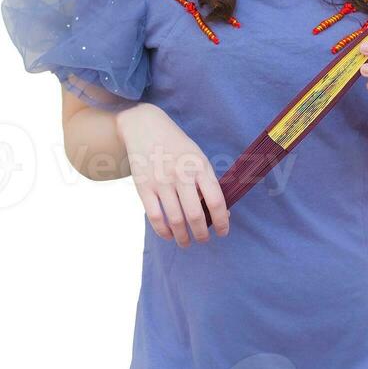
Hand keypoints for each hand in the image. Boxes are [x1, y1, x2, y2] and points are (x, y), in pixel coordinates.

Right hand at [115, 103, 228, 245]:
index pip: (216, 201)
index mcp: (200, 166)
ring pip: (175, 220)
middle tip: (203, 239)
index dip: (222, 221)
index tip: (224, 232)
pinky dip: (163, 231)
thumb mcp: (198, 157)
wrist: (145, 126)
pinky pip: (155, 217)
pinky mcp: (143, 186)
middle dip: (202, 234)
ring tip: (186, 242)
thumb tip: (222, 214)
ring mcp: (161, 181)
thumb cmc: (177, 146)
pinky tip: (169, 235)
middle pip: (195, 215)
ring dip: (183, 237)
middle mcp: (181, 174)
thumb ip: (208, 183)